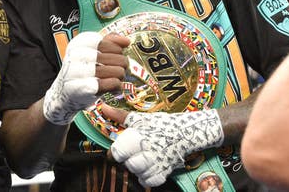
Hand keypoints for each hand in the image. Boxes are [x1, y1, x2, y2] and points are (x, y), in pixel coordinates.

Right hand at [43, 33, 128, 124]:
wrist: (62, 94)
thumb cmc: (81, 72)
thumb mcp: (91, 53)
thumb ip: (108, 42)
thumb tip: (126, 41)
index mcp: (78, 43)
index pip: (108, 42)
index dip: (117, 49)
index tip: (117, 54)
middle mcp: (76, 55)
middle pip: (116, 56)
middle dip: (122, 64)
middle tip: (118, 70)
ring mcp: (78, 72)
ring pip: (117, 70)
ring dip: (120, 77)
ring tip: (114, 79)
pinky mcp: (83, 88)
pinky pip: (112, 83)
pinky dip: (116, 86)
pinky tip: (112, 88)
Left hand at [103, 105, 222, 187]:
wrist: (185, 132)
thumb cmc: (159, 124)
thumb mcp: (139, 118)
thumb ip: (119, 115)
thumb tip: (103, 107)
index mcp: (137, 138)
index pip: (116, 153)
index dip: (115, 151)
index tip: (118, 148)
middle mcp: (146, 152)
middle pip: (127, 165)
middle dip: (127, 160)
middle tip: (133, 153)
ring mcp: (156, 164)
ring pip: (137, 174)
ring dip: (137, 168)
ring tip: (141, 158)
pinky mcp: (163, 172)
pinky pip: (148, 181)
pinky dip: (146, 177)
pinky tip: (148, 167)